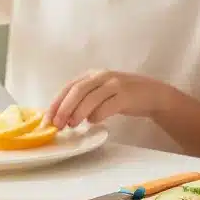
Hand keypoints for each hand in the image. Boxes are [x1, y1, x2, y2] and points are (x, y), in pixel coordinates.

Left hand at [46, 70, 161, 128]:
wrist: (153, 94)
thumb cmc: (123, 96)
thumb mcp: (102, 92)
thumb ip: (84, 99)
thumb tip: (61, 116)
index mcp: (93, 74)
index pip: (69, 87)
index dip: (56, 103)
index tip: (47, 120)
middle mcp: (103, 76)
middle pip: (77, 90)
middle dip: (64, 108)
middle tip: (57, 125)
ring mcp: (115, 84)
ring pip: (91, 97)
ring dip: (78, 113)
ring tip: (72, 125)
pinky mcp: (126, 95)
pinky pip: (108, 106)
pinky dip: (98, 115)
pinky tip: (94, 121)